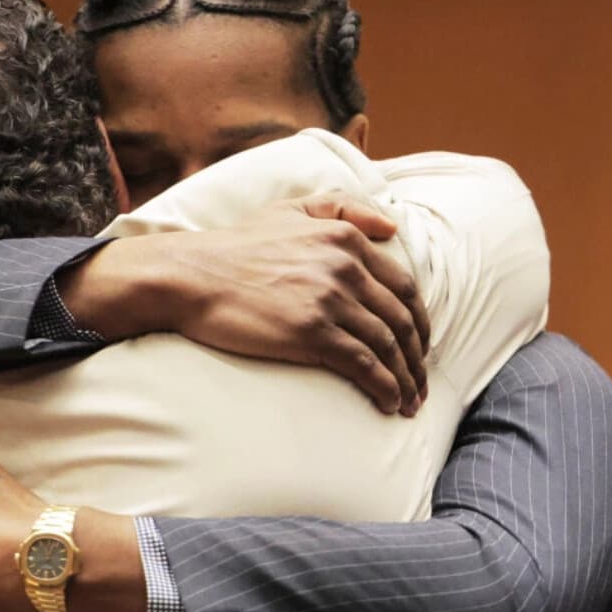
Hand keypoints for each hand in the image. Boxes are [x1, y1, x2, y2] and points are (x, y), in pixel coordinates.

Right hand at [59, 192, 430, 414]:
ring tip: (409, 402)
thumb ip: (342, 207)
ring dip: (407, 379)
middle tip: (421, 383)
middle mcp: (345, 266)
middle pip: (402, 319)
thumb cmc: (234, 246)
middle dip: (418, 357)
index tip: (420, 345)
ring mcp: (330, 300)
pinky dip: (385, 387)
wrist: (191, 276)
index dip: (419, 321)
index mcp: (345, 237)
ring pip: (389, 345)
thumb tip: (392, 226)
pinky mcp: (312, 334)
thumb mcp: (289, 209)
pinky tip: (389, 404)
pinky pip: (365, 365)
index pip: (403, 285)